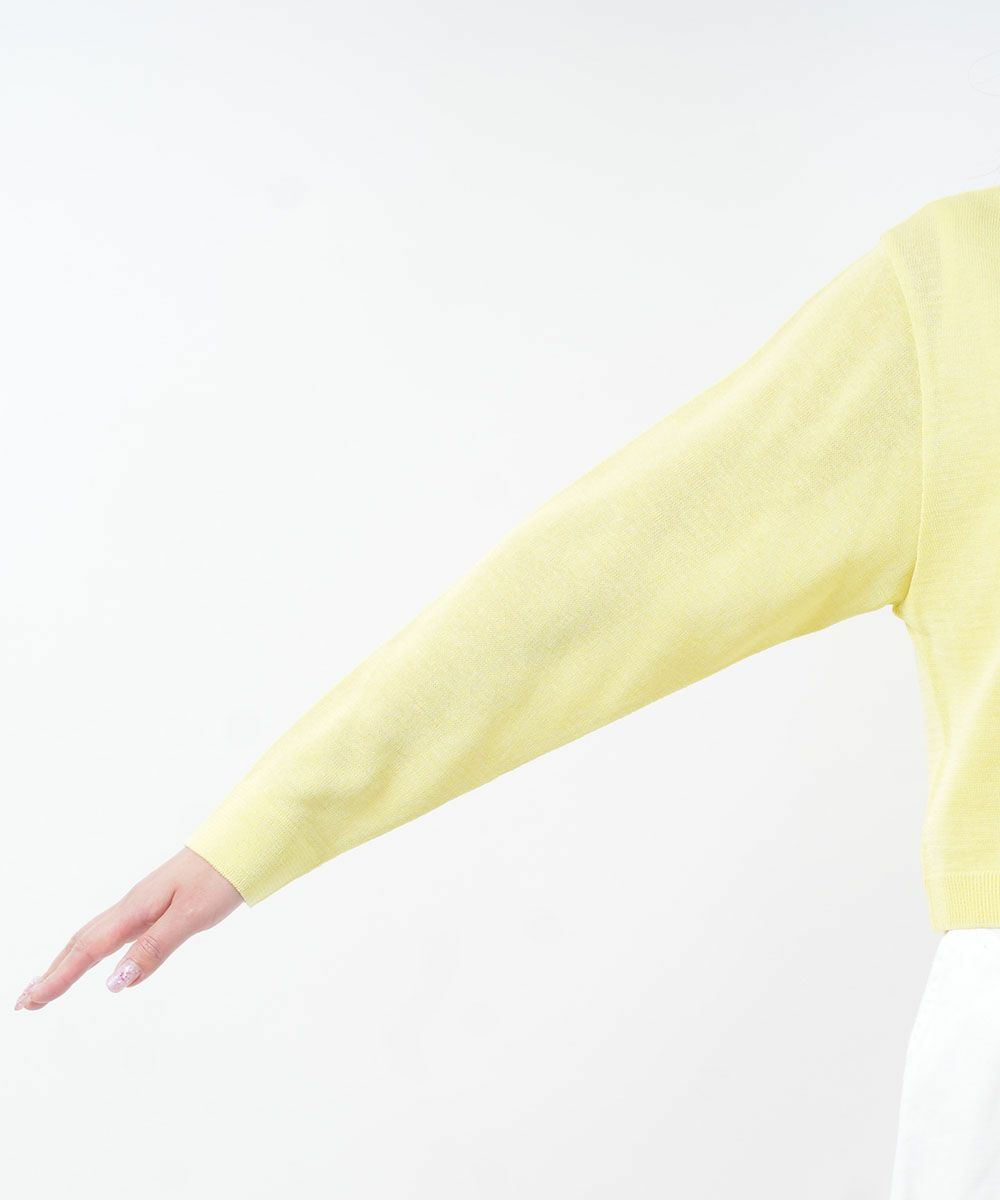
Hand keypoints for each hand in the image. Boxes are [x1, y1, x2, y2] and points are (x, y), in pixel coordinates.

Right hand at [14, 847, 244, 1010]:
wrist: (240, 846)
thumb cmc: (218, 879)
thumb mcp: (190, 916)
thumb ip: (154, 948)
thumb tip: (114, 983)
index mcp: (136, 910)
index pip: (88, 950)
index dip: (58, 978)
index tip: (30, 1003)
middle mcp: (132, 906)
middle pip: (81, 943)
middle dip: (52, 972)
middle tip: (24, 1002)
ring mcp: (142, 904)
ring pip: (95, 936)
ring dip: (67, 961)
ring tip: (47, 985)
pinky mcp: (155, 904)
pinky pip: (113, 931)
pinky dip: (93, 949)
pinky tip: (98, 960)